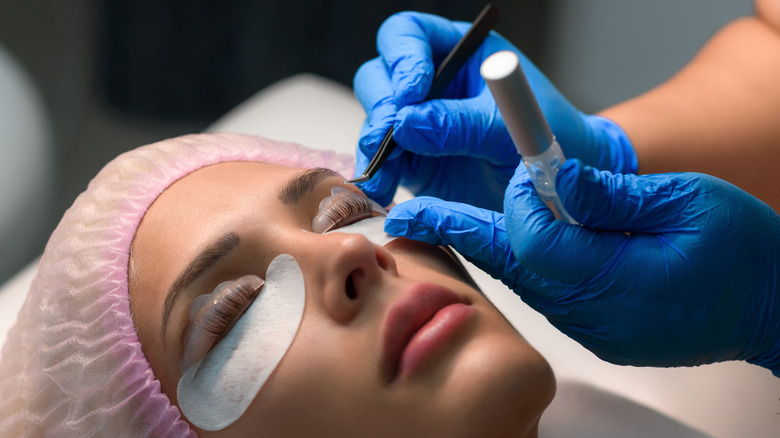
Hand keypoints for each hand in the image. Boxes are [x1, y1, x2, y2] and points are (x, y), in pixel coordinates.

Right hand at [354, 11, 637, 207]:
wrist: (559, 186)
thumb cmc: (548, 137)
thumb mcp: (510, 126)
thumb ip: (460, 123)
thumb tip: (405, 124)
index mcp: (461, 54)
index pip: (411, 35)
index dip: (403, 58)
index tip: (413, 92)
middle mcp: (433, 84)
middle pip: (381, 75)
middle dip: (383, 105)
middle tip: (391, 135)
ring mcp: (419, 123)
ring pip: (376, 118)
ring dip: (374, 144)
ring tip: (385, 174)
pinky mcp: (414, 160)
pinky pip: (382, 160)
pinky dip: (378, 174)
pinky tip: (383, 189)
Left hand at [384, 160, 779, 373]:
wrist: (773, 308)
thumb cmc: (743, 252)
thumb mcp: (688, 204)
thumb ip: (614, 194)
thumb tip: (555, 178)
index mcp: (615, 278)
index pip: (532, 239)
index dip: (520, 201)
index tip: (527, 170)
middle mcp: (593, 312)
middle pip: (511, 266)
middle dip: (460, 233)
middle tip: (410, 216)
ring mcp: (593, 327)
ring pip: (524, 282)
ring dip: (491, 247)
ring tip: (445, 223)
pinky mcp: (599, 330)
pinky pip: (548, 295)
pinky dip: (525, 264)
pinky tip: (515, 242)